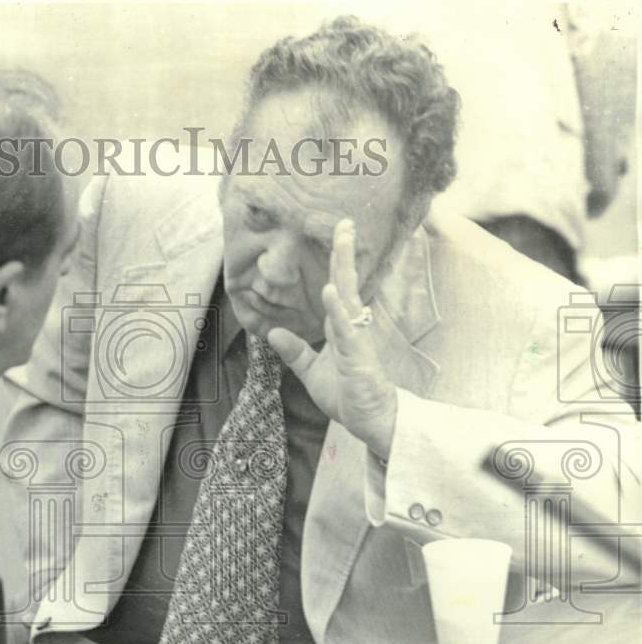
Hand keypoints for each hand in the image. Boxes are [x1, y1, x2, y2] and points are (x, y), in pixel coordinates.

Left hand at [267, 219, 397, 459]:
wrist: (370, 421)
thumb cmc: (346, 396)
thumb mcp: (311, 372)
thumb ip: (294, 352)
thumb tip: (273, 332)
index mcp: (341, 327)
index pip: (339, 287)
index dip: (337, 262)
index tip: (338, 233)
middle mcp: (352, 327)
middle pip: (347, 282)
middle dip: (344, 252)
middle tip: (345, 222)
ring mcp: (357, 339)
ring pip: (350, 297)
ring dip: (344, 269)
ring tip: (342, 240)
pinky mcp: (358, 357)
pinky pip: (348, 329)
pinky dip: (338, 310)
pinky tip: (331, 291)